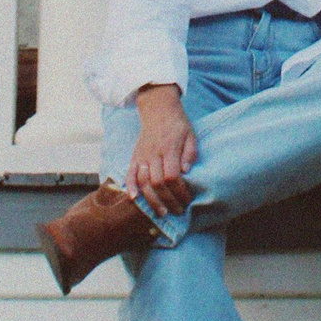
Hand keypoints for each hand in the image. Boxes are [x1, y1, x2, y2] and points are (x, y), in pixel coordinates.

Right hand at [128, 83, 195, 212]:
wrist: (158, 108)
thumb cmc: (178, 124)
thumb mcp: (191, 135)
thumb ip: (190, 153)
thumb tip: (186, 171)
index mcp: (169, 148)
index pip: (172, 176)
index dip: (180, 191)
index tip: (187, 200)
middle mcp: (153, 154)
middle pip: (157, 183)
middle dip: (168, 200)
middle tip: (177, 211)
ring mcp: (142, 156)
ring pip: (143, 182)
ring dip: (152, 200)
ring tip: (161, 212)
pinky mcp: (135, 156)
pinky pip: (130, 173)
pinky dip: (130, 186)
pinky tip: (134, 198)